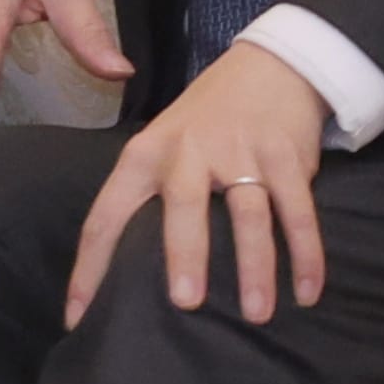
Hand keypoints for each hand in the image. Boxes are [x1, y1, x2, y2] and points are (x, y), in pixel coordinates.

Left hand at [65, 41, 336, 332]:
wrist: (269, 65)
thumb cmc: (204, 122)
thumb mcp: (161, 145)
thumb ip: (149, 196)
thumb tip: (129, 272)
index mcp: (145, 156)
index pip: (107, 216)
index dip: (89, 269)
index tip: (76, 318)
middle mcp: (189, 152)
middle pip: (184, 206)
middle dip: (184, 254)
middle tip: (185, 302)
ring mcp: (241, 152)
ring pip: (248, 214)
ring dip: (254, 267)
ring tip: (255, 314)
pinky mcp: (286, 156)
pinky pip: (298, 211)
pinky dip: (306, 254)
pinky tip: (307, 292)